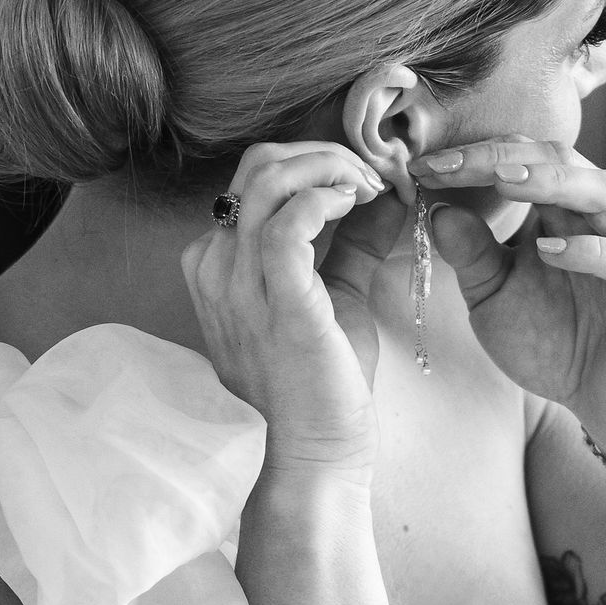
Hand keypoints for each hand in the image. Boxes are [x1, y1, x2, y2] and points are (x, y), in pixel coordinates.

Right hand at [182, 142, 405, 482]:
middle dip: (321, 154)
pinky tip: (356, 206)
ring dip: (330, 168)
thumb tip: (388, 195)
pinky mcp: (277, 304)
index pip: (253, 182)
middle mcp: (217, 272)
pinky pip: (288, 223)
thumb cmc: (325, 384)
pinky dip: (326, 198)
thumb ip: (353, 243)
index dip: (312, 166)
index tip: (360, 180)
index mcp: (220, 269)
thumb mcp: (337, 297)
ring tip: (369, 187)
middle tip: (370, 176)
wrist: (319, 450)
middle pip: (256, 167)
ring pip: (268, 181)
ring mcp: (239, 288)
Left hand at [410, 138, 605, 460]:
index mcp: (558, 211)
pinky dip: (591, 250)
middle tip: (450, 165)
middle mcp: (597, 218)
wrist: (601, 399)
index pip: (519, 162)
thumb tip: (435, 210)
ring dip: (553, 181)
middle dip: (502, 158)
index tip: (421, 167)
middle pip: (559, 159)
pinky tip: (549, 252)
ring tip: (504, 183)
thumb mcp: (493, 299)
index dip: (472, 158)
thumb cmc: (550, 342)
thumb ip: (471, 256)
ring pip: (602, 191)